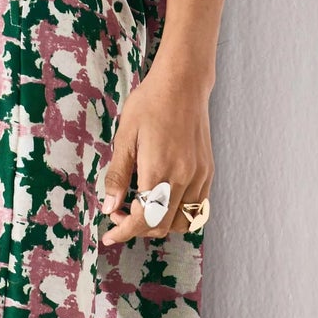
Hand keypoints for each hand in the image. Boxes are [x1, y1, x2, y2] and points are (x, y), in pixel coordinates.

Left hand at [99, 48, 213, 246]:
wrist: (183, 83)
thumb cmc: (150, 103)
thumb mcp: (126, 136)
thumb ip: (118, 175)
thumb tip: (109, 207)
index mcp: (160, 170)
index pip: (144, 218)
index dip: (124, 232)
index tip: (109, 234)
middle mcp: (184, 178)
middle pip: (162, 225)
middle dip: (137, 227)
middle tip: (119, 212)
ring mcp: (200, 176)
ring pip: (182, 222)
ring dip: (159, 223)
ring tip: (142, 207)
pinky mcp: (208, 171)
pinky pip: (197, 209)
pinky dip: (179, 214)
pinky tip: (163, 199)